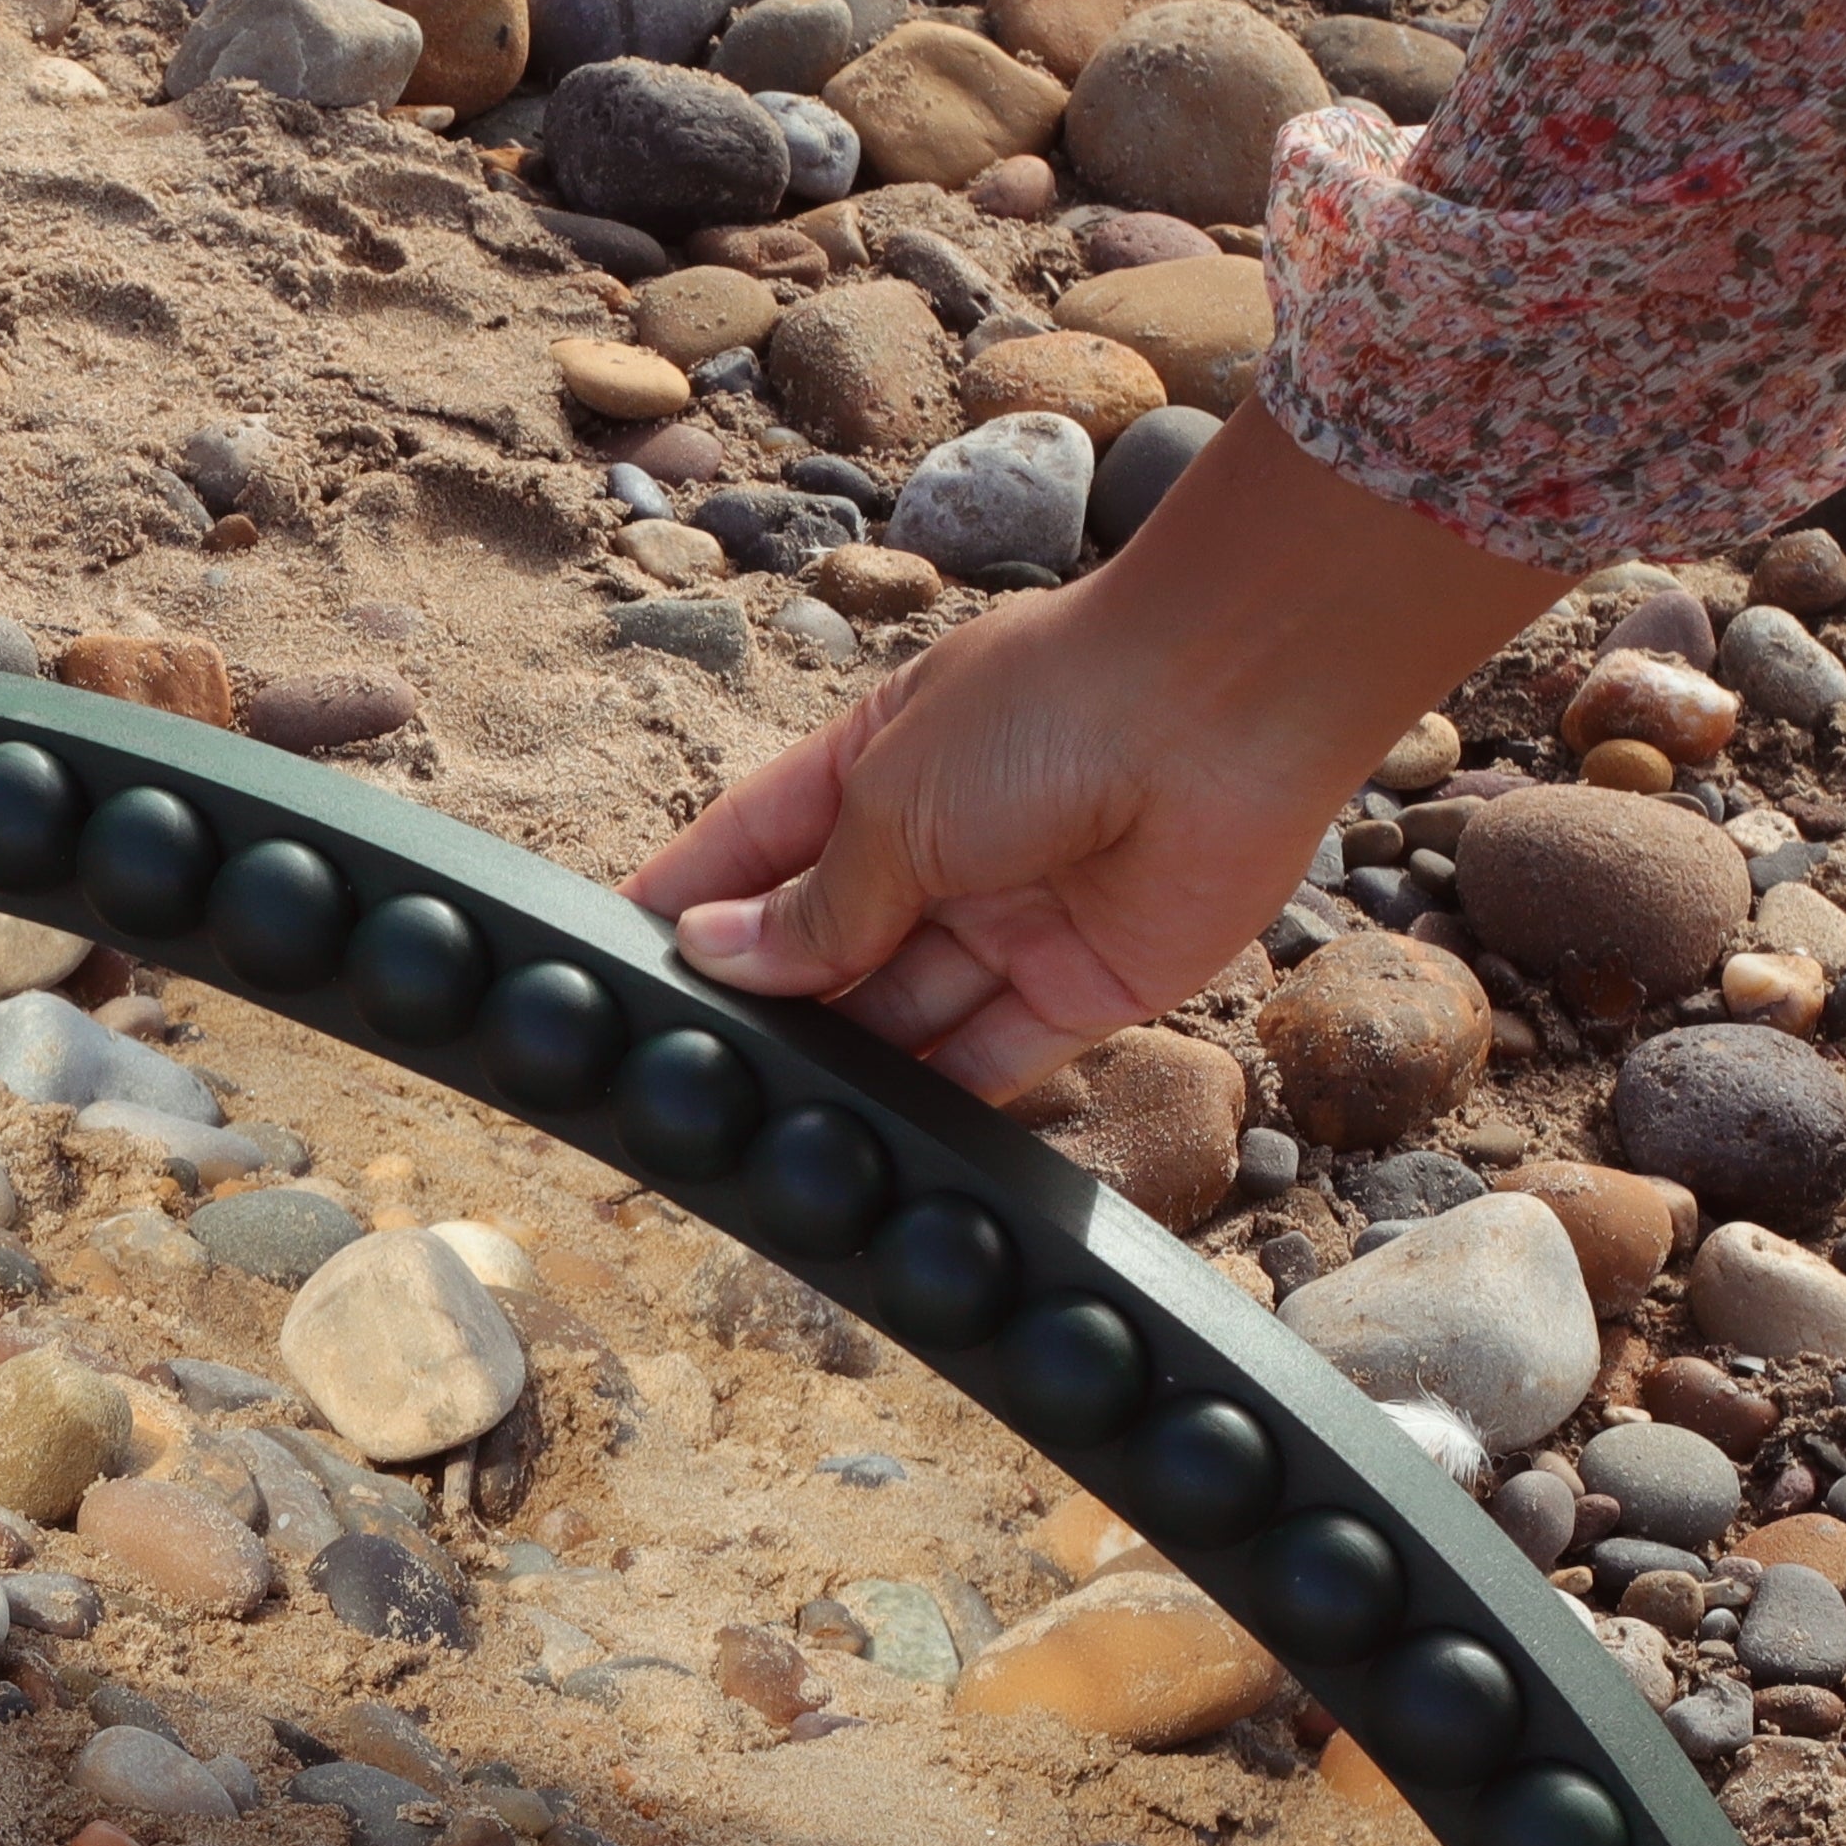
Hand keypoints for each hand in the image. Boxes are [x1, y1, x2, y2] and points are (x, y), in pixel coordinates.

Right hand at [624, 407, 1572, 1105]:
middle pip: (827, 943)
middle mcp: (942, 845)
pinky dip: (937, 1101)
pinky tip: (870, 1139)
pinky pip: (992, 1059)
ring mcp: (1010, 917)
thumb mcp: (893, 801)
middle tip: (685, 1066)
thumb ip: (812, 904)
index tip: (612, 961)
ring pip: (901, 1011)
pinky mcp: (1081, 986)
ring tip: (766, 1113)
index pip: (756, 846)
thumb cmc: (1054, 708)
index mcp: (878, 767)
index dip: (690, 902)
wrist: (1233, 706)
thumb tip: (716, 957)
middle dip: (764, 998)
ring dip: (843, 1058)